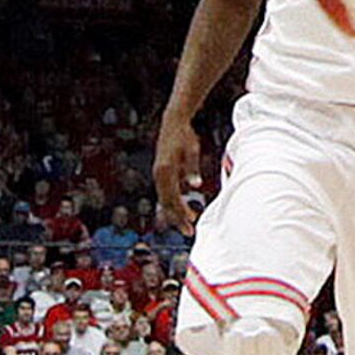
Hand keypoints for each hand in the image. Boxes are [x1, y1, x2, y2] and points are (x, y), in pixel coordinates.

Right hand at [155, 114, 206, 228]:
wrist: (173, 122)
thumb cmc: (185, 136)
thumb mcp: (192, 150)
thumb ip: (192, 169)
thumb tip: (196, 185)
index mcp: (166, 170)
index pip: (172, 198)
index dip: (181, 213)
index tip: (191, 224)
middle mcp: (159, 174)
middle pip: (167, 203)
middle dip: (178, 218)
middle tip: (190, 232)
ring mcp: (158, 174)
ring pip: (165, 200)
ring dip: (175, 213)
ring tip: (188, 224)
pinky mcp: (161, 173)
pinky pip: (166, 193)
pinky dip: (174, 203)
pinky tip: (184, 209)